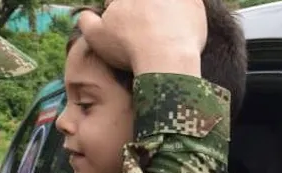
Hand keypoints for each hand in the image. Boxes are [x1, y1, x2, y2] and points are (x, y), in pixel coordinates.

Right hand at [76, 0, 205, 76]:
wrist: (166, 57)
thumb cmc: (128, 47)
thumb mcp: (95, 36)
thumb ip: (86, 21)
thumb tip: (86, 15)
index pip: (117, 1)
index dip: (118, 12)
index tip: (123, 29)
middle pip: (142, 3)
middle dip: (140, 13)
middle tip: (140, 34)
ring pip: (165, 5)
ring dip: (161, 13)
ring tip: (159, 34)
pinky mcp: (195, 3)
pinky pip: (188, 6)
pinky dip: (182, 16)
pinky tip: (175, 33)